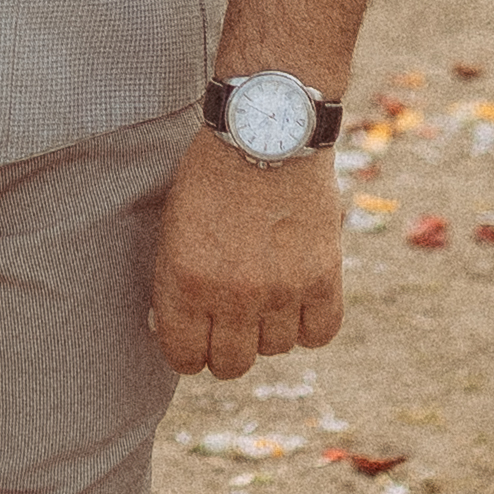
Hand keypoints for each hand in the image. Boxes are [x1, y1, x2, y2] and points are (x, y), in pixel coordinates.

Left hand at [149, 134, 346, 376]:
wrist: (266, 129)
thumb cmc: (211, 174)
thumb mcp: (173, 228)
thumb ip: (174, 284)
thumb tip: (171, 330)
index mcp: (184, 283)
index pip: (184, 358)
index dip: (189, 352)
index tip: (196, 338)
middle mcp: (232, 295)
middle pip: (231, 364)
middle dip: (226, 348)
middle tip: (231, 322)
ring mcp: (280, 290)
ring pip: (276, 349)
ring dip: (269, 329)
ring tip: (267, 292)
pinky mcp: (323, 277)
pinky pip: (319, 333)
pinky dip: (310, 323)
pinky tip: (300, 299)